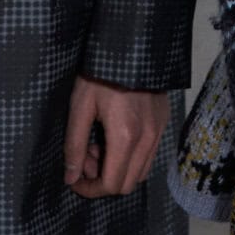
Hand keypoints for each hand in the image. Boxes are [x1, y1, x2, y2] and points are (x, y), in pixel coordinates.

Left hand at [63, 74, 168, 198]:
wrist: (131, 45)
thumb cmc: (100, 73)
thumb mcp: (80, 106)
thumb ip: (75, 145)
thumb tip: (71, 178)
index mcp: (125, 137)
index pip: (111, 184)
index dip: (90, 189)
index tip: (75, 179)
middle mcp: (147, 139)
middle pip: (127, 184)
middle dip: (103, 180)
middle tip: (87, 156)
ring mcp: (159, 131)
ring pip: (141, 172)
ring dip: (118, 169)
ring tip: (101, 144)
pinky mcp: (163, 123)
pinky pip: (149, 155)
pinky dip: (131, 157)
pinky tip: (116, 136)